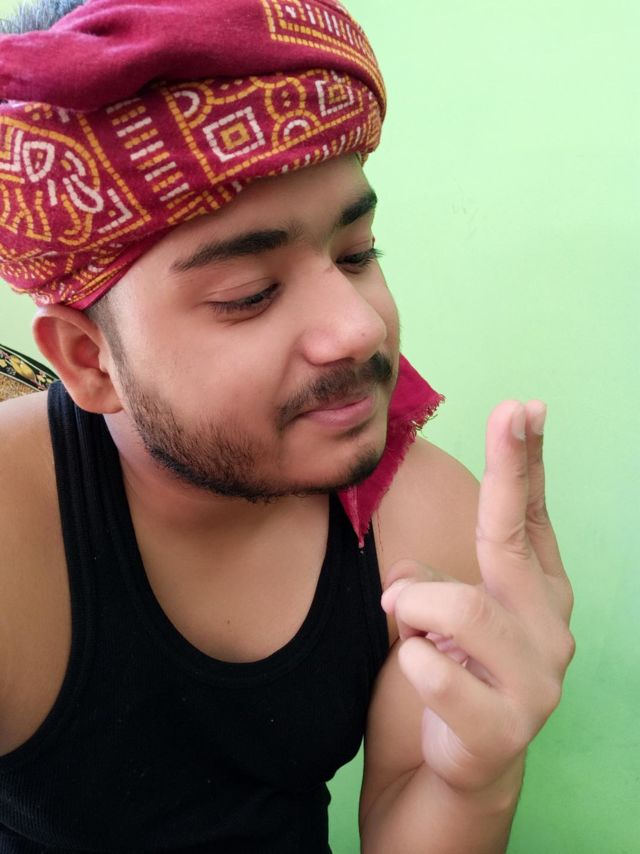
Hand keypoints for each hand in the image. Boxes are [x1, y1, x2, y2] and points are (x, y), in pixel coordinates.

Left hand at [381, 400, 574, 793]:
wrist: (452, 769)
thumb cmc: (451, 677)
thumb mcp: (440, 618)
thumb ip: (434, 580)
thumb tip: (404, 574)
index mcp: (535, 594)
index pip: (530, 517)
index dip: (526, 461)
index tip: (525, 408)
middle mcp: (547, 629)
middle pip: (513, 540)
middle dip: (510, 470)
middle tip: (510, 411)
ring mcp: (534, 680)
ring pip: (459, 608)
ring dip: (415, 606)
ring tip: (407, 622)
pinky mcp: (503, 727)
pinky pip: (432, 670)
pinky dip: (410, 662)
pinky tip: (418, 673)